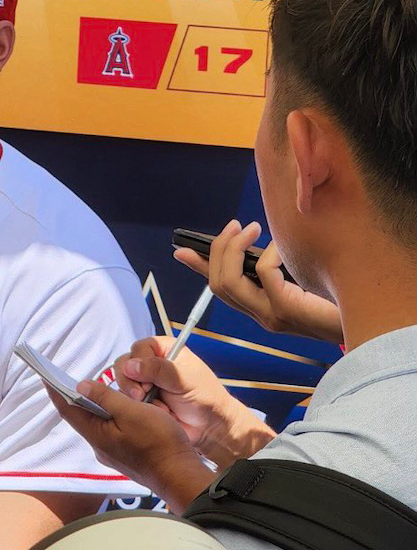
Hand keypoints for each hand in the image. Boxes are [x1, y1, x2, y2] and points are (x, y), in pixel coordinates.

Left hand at [47, 380, 212, 512]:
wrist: (181, 475)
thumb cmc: (160, 442)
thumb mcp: (132, 412)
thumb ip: (106, 398)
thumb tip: (81, 387)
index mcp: (97, 436)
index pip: (68, 410)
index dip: (56, 391)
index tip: (45, 375)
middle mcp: (100, 447)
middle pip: (81, 417)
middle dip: (73, 397)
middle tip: (65, 377)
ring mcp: (112, 454)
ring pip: (97, 425)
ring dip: (93, 407)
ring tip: (92, 389)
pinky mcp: (125, 456)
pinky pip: (110, 432)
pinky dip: (109, 417)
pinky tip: (117, 408)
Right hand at [112, 337, 274, 468]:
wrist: (210, 427)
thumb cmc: (205, 397)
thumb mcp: (184, 379)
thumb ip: (158, 370)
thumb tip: (129, 366)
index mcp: (164, 349)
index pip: (138, 348)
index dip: (138, 364)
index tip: (147, 383)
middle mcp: (151, 361)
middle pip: (124, 364)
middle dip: (131, 383)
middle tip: (143, 396)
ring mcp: (144, 381)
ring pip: (123, 382)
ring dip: (136, 397)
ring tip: (156, 405)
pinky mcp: (141, 398)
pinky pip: (127, 399)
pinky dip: (138, 407)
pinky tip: (156, 411)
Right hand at [175, 219, 342, 342]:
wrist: (368, 323)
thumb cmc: (337, 300)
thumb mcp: (300, 280)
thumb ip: (276, 269)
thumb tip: (256, 244)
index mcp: (260, 310)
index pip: (218, 288)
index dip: (198, 268)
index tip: (180, 249)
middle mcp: (259, 316)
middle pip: (217, 284)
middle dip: (218, 250)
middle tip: (234, 226)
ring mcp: (269, 316)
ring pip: (228, 282)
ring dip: (233, 249)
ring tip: (250, 229)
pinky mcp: (283, 310)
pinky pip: (262, 274)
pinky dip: (267, 254)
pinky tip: (282, 250)